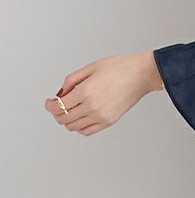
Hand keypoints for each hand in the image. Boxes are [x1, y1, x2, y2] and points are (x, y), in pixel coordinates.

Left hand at [44, 51, 163, 138]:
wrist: (142, 74)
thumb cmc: (121, 67)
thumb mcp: (92, 67)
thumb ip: (72, 80)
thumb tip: (61, 93)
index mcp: (85, 91)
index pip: (58, 106)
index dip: (49, 105)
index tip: (49, 102)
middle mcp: (91, 106)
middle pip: (63, 118)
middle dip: (56, 113)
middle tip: (57, 106)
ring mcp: (101, 116)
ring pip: (73, 126)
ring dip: (66, 120)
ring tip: (69, 111)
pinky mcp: (109, 121)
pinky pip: (86, 131)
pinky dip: (79, 127)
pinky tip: (81, 117)